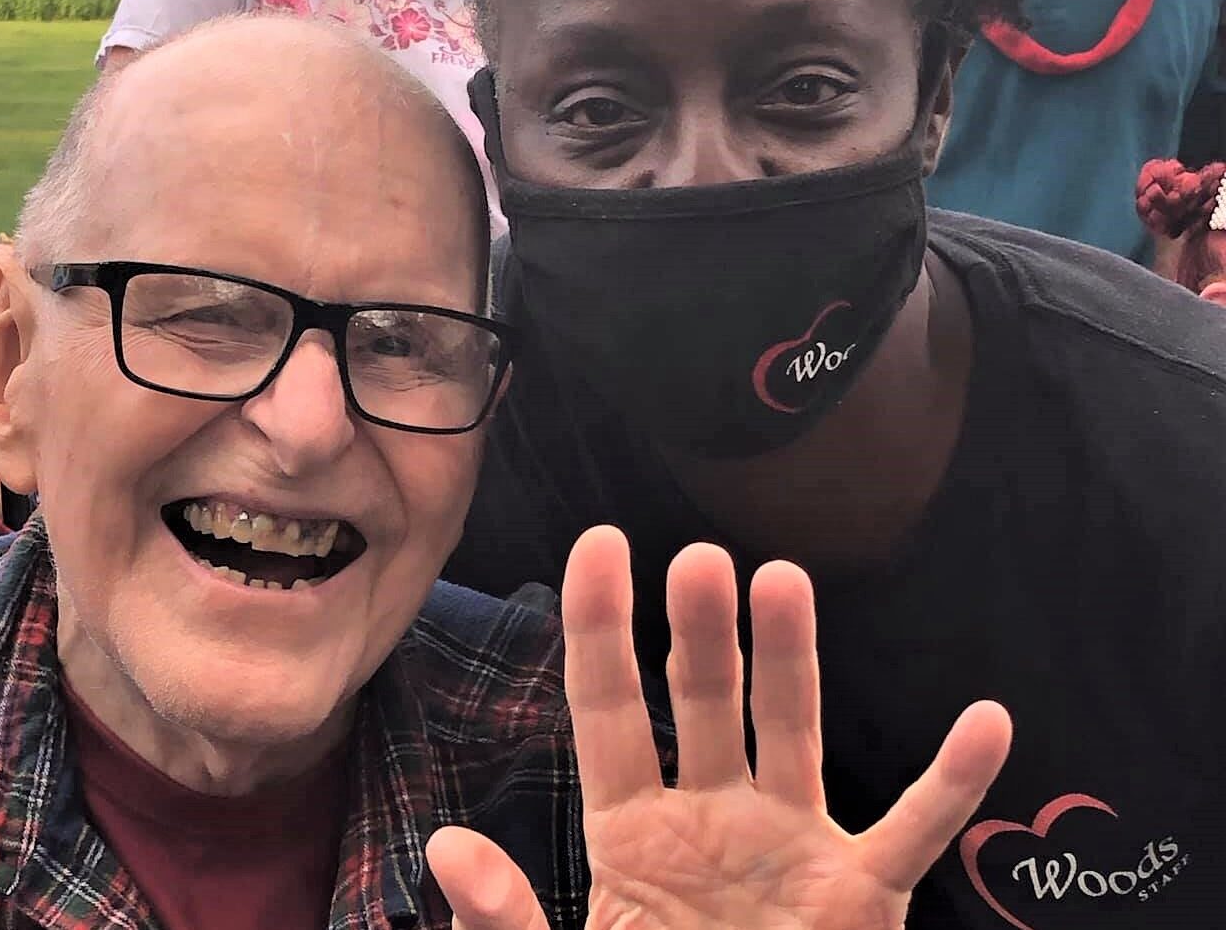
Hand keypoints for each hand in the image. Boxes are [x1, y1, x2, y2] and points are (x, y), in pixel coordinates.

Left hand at [429, 526, 1011, 929]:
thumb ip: (503, 919)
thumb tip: (448, 843)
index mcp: (632, 831)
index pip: (609, 707)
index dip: (600, 626)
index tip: (598, 543)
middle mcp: (712, 818)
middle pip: (702, 703)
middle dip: (699, 631)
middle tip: (699, 561)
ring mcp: (790, 848)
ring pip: (793, 733)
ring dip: (792, 659)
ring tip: (782, 580)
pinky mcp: (859, 898)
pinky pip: (912, 832)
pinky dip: (952, 784)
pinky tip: (986, 722)